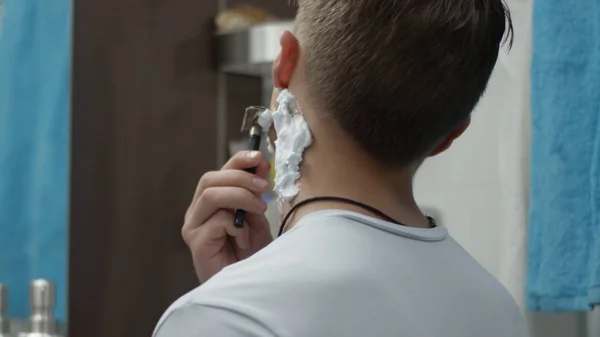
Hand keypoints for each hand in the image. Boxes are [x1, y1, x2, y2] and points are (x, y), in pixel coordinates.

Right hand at [182, 151, 272, 282]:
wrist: (249, 283)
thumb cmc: (251, 253)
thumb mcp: (257, 215)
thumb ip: (255, 190)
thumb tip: (260, 163)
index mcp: (210, 202)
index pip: (219, 173)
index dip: (238, 161)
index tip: (259, 158)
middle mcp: (197, 212)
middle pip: (210, 179)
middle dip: (240, 178)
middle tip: (264, 186)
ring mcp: (193, 227)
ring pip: (211, 195)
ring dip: (241, 198)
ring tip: (259, 210)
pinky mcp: (196, 242)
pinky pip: (217, 220)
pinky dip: (237, 226)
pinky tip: (244, 239)